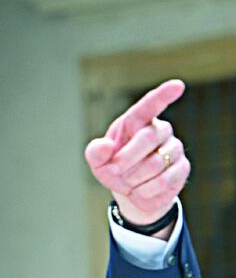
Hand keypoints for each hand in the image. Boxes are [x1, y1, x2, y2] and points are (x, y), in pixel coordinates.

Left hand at [85, 79, 189, 232]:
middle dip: (125, 159)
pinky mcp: (182, 168)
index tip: (177, 85)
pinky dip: (144, 191)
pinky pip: (163, 181)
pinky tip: (140, 190)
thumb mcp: (98, 161)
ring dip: (133, 178)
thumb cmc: (113, 168)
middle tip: (114, 170)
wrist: (130, 192)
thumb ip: (95, 152)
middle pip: (147, 138)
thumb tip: (105, 146)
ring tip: (128, 181)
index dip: (163, 95)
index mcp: (137, 122)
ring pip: (155, 163)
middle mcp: (160, 130)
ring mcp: (174, 148)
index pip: (150, 105)